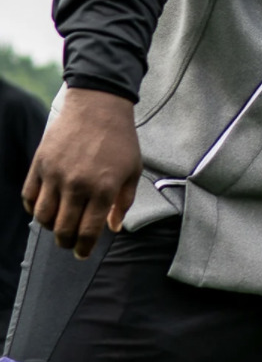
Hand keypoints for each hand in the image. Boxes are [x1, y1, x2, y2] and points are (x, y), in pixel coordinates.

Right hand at [22, 87, 140, 258]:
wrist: (98, 107)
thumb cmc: (120, 140)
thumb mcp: (133, 171)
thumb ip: (123, 203)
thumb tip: (113, 228)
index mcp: (103, 189)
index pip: (88, 231)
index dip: (84, 248)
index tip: (82, 254)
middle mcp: (77, 185)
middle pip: (63, 228)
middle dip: (66, 243)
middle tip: (69, 245)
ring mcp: (55, 175)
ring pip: (42, 216)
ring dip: (49, 228)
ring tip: (58, 228)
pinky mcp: (40, 164)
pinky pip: (29, 196)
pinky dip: (33, 209)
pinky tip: (44, 210)